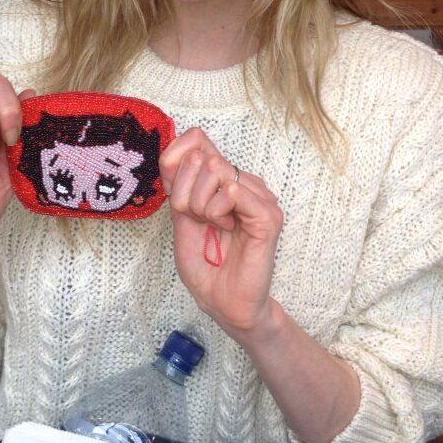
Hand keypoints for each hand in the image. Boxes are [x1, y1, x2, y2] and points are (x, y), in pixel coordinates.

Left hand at [160, 128, 282, 335]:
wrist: (223, 302)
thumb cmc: (206, 266)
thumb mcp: (180, 218)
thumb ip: (179, 185)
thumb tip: (176, 153)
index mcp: (223, 181)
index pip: (197, 139)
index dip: (175, 161)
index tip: (177, 198)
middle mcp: (244, 183)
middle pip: (201, 157)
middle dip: (186, 193)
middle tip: (200, 220)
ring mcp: (259, 196)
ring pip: (215, 170)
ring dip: (200, 205)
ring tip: (215, 227)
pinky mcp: (267, 214)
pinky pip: (231, 191)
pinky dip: (216, 212)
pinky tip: (227, 229)